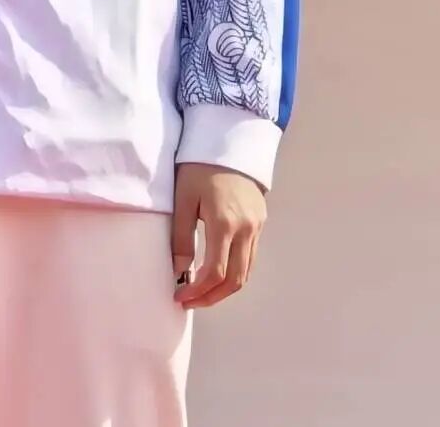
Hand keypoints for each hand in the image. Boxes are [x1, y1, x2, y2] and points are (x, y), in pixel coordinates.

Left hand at [171, 162, 266, 308]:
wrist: (229, 138)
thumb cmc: (200, 165)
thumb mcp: (184, 198)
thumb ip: (181, 237)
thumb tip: (179, 271)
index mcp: (225, 223)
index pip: (215, 273)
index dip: (197, 291)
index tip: (179, 295)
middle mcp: (246, 229)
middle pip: (235, 281)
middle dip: (212, 298)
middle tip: (190, 302)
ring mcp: (257, 226)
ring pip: (246, 272)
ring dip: (225, 288)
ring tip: (202, 292)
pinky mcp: (260, 221)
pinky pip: (251, 257)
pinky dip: (236, 272)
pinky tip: (218, 271)